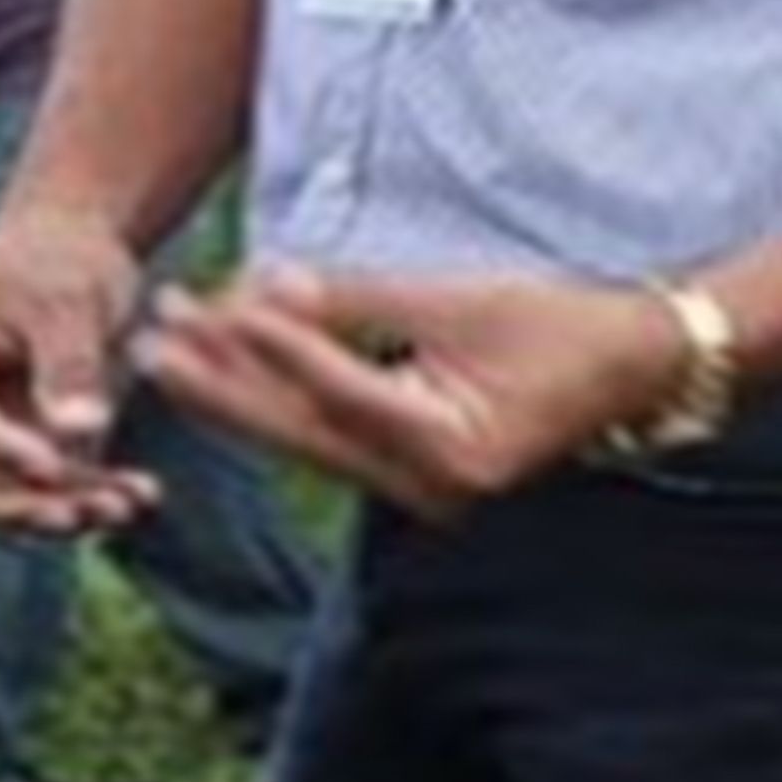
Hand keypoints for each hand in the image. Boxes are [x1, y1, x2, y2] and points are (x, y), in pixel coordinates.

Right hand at [0, 213, 162, 536]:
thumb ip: (69, 365)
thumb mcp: (69, 299)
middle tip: (78, 518)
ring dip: (54, 510)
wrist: (72, 252)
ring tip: (127, 506)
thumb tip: (79, 434)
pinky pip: (30, 491)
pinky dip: (79, 496)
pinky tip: (138, 496)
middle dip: (12, 504)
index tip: (53, 467)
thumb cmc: (60, 259)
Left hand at [138, 265, 694, 527]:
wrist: (631, 370)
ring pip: (305, 441)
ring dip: (236, 393)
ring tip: (170, 350)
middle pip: (300, 433)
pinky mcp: (412, 480)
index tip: (202, 306)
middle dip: (221, 384)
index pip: (337, 391)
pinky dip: (280, 403)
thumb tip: (269, 288)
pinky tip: (229, 373)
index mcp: (450, 446)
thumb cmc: (557, 324)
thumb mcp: (460, 299)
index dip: (266, 345)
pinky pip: (329, 444)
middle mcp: (428, 487)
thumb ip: (362, 300)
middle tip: (150, 340)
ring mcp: (418, 493)